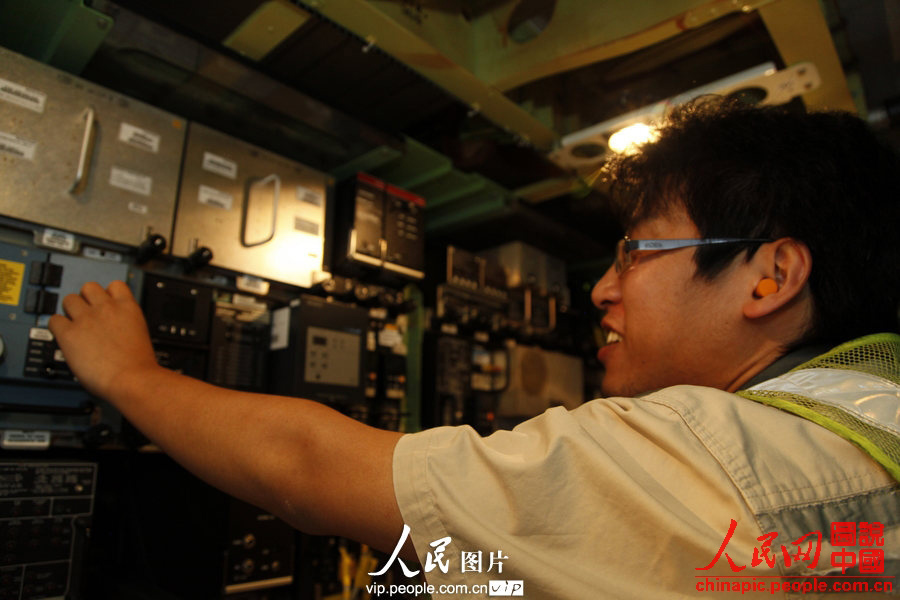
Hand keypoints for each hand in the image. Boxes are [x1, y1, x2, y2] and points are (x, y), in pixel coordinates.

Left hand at [48, 281, 159, 399]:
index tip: (105, 303)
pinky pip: (54, 321)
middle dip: (87, 299)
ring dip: (70, 311)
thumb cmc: (138, 365)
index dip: (108, 294)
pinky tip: (65, 337)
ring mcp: (86, 319)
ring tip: (74, 325)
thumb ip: (125, 324)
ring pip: (69, 299)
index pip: (115, 285)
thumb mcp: (140, 334)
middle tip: (87, 315)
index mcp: (127, 308)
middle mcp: (106, 308)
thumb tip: (116, 328)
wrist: (132, 379)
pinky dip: (57, 328)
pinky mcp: (69, 334)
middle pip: (89, 287)